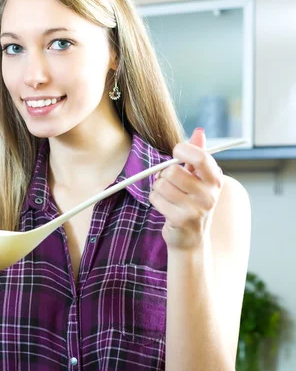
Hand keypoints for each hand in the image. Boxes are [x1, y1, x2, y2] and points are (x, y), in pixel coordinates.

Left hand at [149, 128, 223, 250]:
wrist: (191, 239)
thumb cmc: (192, 203)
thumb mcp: (199, 179)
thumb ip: (198, 155)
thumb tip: (199, 131)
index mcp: (215, 180)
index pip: (201, 157)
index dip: (183, 150)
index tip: (176, 152)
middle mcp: (209, 194)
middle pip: (173, 171)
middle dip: (164, 174)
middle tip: (168, 181)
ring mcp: (196, 209)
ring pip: (161, 184)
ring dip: (158, 188)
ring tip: (167, 196)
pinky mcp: (180, 219)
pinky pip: (155, 198)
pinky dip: (154, 199)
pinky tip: (164, 206)